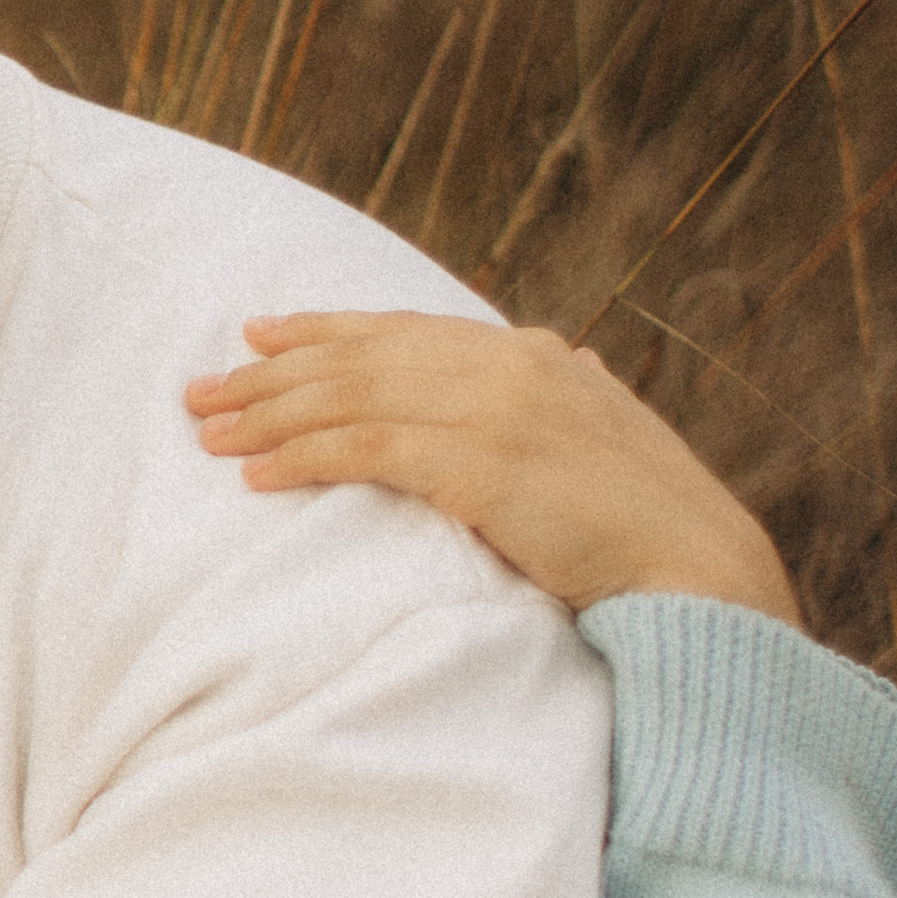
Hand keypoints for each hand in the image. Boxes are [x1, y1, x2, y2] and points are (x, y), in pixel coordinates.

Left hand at [185, 311, 801, 623]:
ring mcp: (495, 409)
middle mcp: (505, 364)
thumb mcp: (600, 434)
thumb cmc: (645, 523)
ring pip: (351, 397)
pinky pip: (366, 450)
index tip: (257, 334)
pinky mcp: (481, 464)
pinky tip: (255, 473)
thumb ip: (568, 394)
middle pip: (359, 359)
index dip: (322, 331)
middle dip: (270, 374)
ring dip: (269, 414)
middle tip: (198, 391)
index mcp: (528, 353)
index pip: (399, 331)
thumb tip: (571, 362)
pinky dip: (303, 456)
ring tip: (206, 431)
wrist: (698, 566)